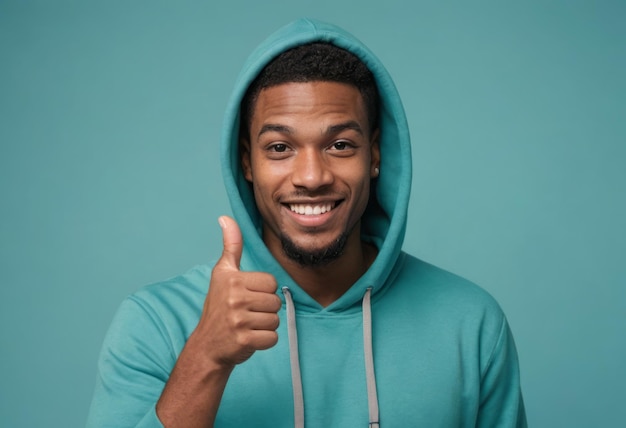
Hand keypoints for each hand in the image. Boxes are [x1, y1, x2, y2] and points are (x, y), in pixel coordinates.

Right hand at [194, 215, 281, 367]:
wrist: (206, 346)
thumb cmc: (218, 307)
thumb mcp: (222, 274)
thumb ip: (231, 245)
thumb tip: (225, 218)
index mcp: (232, 279)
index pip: (271, 282)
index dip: (263, 291)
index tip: (247, 297)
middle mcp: (234, 298)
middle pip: (275, 301)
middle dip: (265, 309)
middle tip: (247, 314)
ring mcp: (238, 320)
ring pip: (275, 320)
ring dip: (265, 325)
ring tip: (247, 325)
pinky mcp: (244, 340)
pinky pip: (272, 338)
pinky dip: (264, 341)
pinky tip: (249, 338)